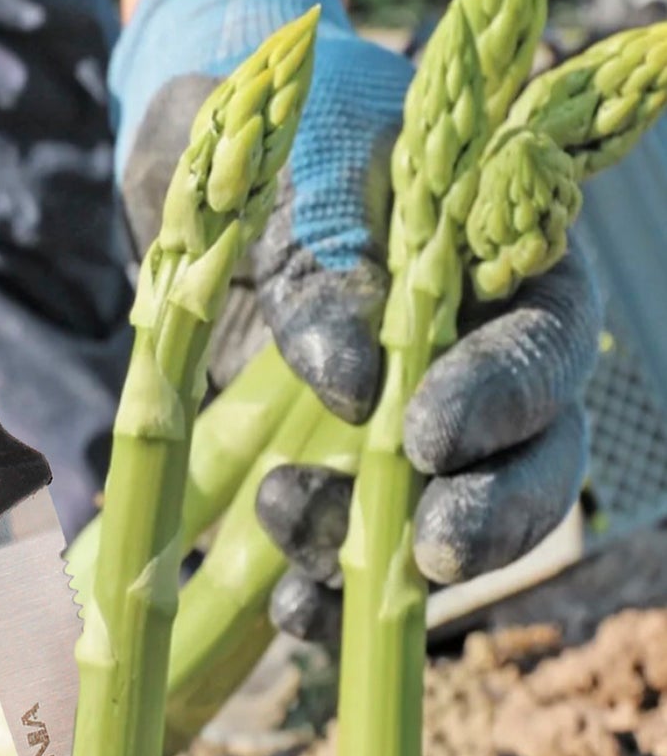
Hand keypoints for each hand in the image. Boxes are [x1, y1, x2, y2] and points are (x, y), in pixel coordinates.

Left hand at [113, 0, 597, 637]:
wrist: (209, 162)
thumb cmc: (273, 142)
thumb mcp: (296, 178)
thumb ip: (332, 270)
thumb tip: (357, 385)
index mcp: (505, 270)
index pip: (545, 347)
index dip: (504, 399)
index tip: (421, 430)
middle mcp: (477, 366)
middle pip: (532, 463)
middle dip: (489, 514)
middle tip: (433, 549)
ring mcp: (409, 438)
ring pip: (445, 526)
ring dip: (383, 554)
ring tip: (285, 514)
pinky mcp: (341, 487)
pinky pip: (359, 567)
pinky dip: (332, 600)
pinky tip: (293, 612)